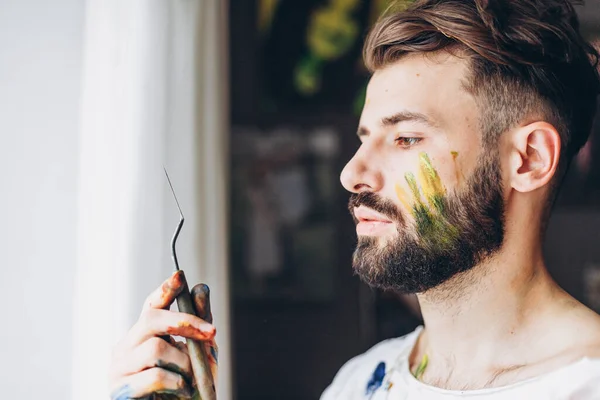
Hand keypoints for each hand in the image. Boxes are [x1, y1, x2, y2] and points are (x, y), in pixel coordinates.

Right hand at [109, 271, 217, 398]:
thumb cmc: (185, 390)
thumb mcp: (199, 354)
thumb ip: (199, 325)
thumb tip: (201, 288)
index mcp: (143, 336)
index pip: (151, 306)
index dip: (164, 290)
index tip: (179, 275)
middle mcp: (126, 347)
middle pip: (151, 319)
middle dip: (186, 323)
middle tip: (212, 333)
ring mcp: (119, 369)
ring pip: (155, 348)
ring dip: (184, 363)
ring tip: (190, 380)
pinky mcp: (120, 390)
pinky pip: (155, 376)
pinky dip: (177, 383)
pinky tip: (182, 392)